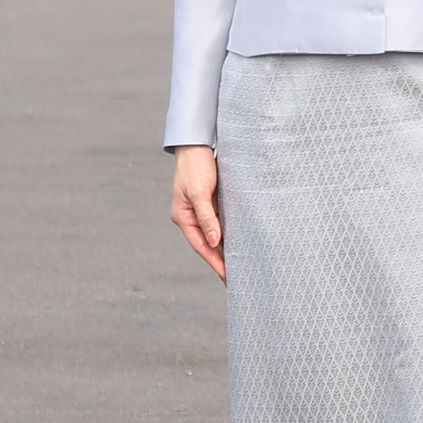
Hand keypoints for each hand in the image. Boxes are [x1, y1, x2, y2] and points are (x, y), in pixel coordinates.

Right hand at [169, 144, 225, 281]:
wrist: (197, 145)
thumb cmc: (196, 167)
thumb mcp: (200, 193)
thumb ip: (207, 217)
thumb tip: (214, 241)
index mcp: (183, 216)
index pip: (200, 245)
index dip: (214, 261)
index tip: (226, 276)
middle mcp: (190, 216)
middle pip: (207, 243)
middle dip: (220, 260)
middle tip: (235, 278)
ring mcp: (200, 210)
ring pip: (214, 234)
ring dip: (224, 249)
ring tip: (239, 265)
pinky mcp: (211, 202)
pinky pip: (220, 222)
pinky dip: (228, 233)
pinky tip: (238, 241)